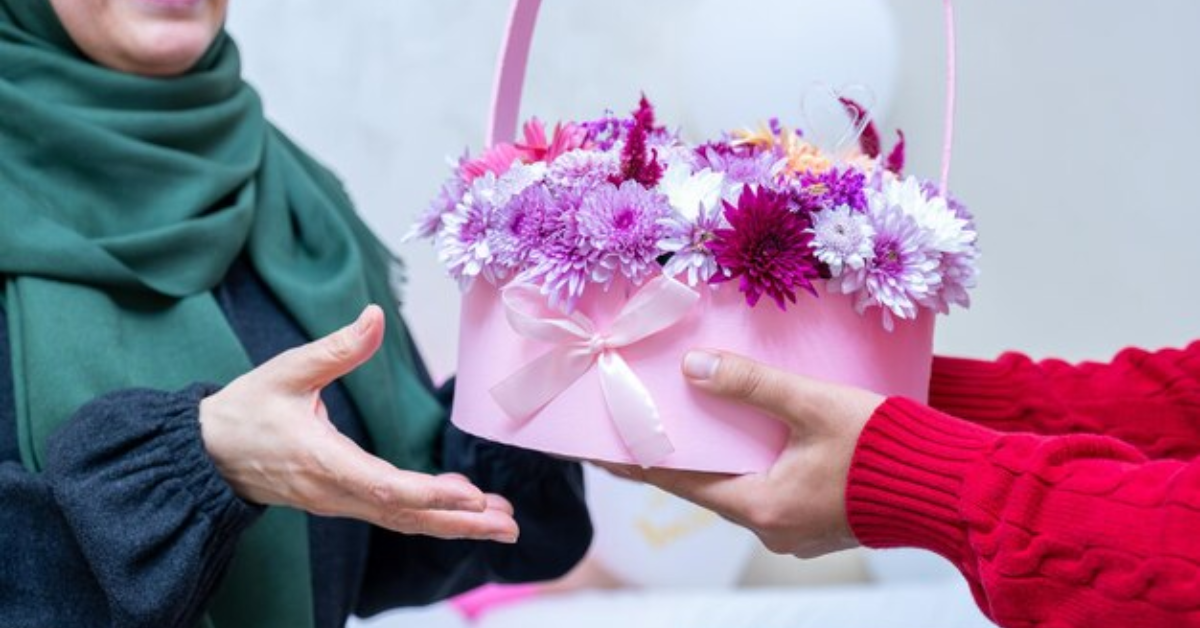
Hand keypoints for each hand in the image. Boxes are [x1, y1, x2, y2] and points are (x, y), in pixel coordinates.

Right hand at [199, 305, 518, 542]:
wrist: (209, 454)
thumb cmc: (246, 411)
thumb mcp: (286, 371)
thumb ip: (335, 348)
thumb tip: (374, 315)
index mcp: (323, 461)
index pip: (385, 487)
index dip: (430, 494)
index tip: (471, 497)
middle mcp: (336, 491)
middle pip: (406, 515)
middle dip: (460, 524)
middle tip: (509, 527)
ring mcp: (340, 501)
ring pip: (404, 520)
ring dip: (455, 524)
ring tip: (503, 525)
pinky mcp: (344, 500)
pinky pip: (393, 514)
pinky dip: (432, 514)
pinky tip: (465, 507)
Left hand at [601, 350, 882, 557]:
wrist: (949, 485)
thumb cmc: (885, 446)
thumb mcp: (812, 403)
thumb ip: (752, 384)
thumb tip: (694, 369)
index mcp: (762, 507)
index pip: (680, 481)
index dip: (640, 460)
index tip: (604, 447)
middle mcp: (773, 529)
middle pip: (708, 486)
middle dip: (678, 457)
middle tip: (645, 428)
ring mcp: (798, 531)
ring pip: (741, 489)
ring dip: (720, 461)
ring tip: (695, 427)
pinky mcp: (820, 522)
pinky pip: (770, 493)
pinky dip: (753, 467)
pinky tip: (753, 441)